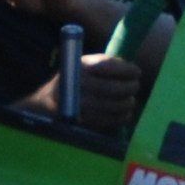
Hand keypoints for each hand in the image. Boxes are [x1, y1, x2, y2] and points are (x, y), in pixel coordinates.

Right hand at [26, 52, 145, 130]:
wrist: (47, 103)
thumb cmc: (72, 79)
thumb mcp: (82, 64)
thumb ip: (105, 63)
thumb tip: (130, 67)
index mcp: (80, 67)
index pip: (110, 66)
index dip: (128, 70)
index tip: (137, 72)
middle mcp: (80, 85)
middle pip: (115, 89)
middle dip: (131, 87)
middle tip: (135, 86)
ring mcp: (81, 105)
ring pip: (115, 105)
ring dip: (128, 103)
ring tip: (131, 100)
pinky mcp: (84, 121)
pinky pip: (110, 119)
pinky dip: (122, 116)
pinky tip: (125, 112)